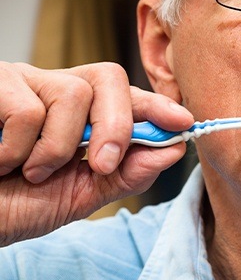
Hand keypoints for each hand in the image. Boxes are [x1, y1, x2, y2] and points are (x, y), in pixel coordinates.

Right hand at [0, 61, 193, 246]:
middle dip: (117, 123)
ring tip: (28, 170)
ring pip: (73, 93)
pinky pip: (28, 107)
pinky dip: (18, 148)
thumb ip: (125, 173)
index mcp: (80, 114)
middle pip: (109, 77)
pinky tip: (0, 159)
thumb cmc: (16, 202)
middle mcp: (56, 89)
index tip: (184, 121)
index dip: (156, 105)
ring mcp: (24, 81)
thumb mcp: (79, 194)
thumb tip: (171, 149)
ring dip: (57, 148)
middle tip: (101, 162)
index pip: (127, 96)